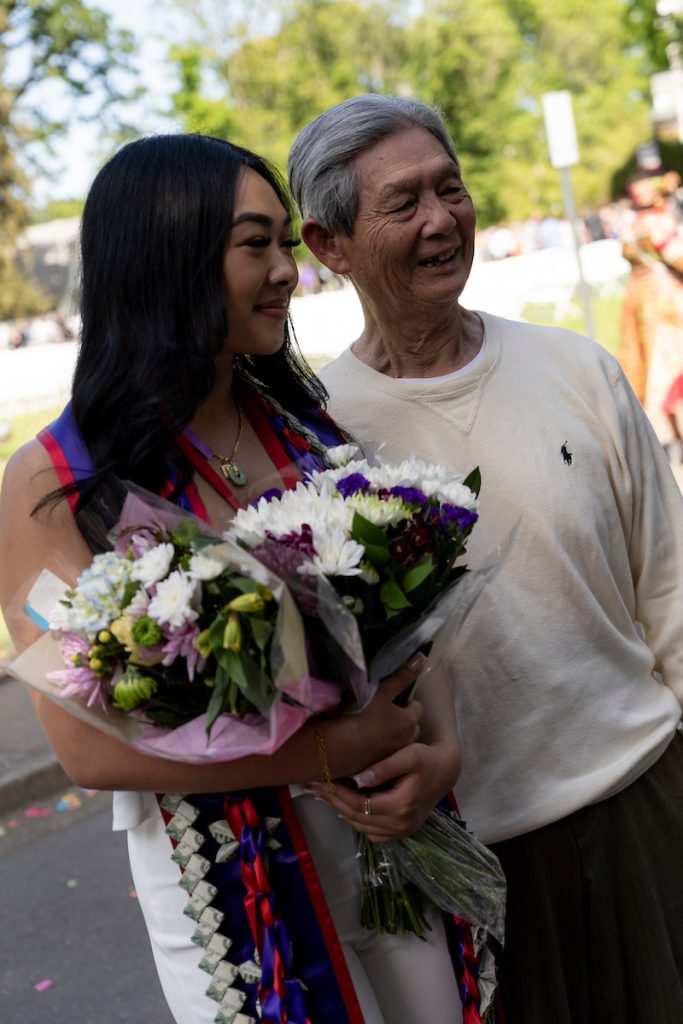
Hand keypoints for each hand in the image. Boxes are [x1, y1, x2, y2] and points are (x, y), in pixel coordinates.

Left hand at [309, 736, 461, 843]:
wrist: (445, 771)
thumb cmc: (426, 758)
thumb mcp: (409, 755)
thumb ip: (384, 767)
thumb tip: (358, 779)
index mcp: (401, 806)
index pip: (359, 804)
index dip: (337, 793)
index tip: (320, 779)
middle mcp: (401, 825)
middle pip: (356, 817)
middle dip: (332, 801)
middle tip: (313, 786)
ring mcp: (401, 832)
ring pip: (361, 826)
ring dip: (340, 810)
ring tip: (322, 794)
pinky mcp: (400, 832)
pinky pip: (371, 832)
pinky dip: (355, 820)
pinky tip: (343, 805)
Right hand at [321, 654, 425, 781]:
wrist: (334, 747)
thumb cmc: (358, 715)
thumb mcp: (381, 691)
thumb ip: (402, 676)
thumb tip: (422, 658)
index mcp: (409, 721)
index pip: (417, 707)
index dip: (405, 702)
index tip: (390, 700)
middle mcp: (406, 741)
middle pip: (411, 726)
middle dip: (401, 720)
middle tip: (380, 712)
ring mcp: (392, 755)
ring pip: (398, 740)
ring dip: (391, 734)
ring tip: (371, 726)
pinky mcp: (378, 765)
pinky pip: (384, 752)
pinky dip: (379, 746)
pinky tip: (364, 740)